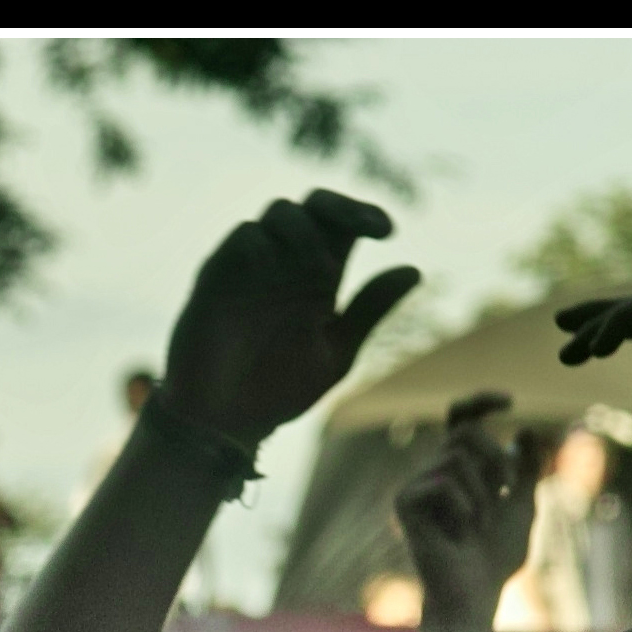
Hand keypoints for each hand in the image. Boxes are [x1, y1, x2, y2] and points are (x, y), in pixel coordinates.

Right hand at [158, 189, 421, 452]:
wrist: (222, 424)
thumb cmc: (276, 394)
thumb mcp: (336, 354)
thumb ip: (369, 311)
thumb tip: (414, 270)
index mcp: (317, 279)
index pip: (344, 225)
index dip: (366, 215)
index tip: (388, 232)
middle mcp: (286, 265)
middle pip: (314, 207)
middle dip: (341, 206)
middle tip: (367, 228)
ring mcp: (251, 268)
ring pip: (279, 213)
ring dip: (307, 230)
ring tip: (323, 272)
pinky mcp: (217, 277)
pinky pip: (242, 237)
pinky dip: (263, 241)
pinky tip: (273, 267)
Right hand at [392, 393, 549, 627]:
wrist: (475, 592)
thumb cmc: (496, 556)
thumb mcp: (523, 504)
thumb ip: (527, 467)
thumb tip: (526, 429)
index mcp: (459, 470)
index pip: (461, 420)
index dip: (480, 402)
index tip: (509, 401)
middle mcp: (433, 473)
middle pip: (463, 431)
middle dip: (495, 457)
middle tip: (507, 488)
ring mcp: (416, 487)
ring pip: (456, 456)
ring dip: (483, 490)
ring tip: (480, 522)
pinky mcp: (405, 503)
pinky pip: (442, 482)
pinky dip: (463, 506)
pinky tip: (461, 532)